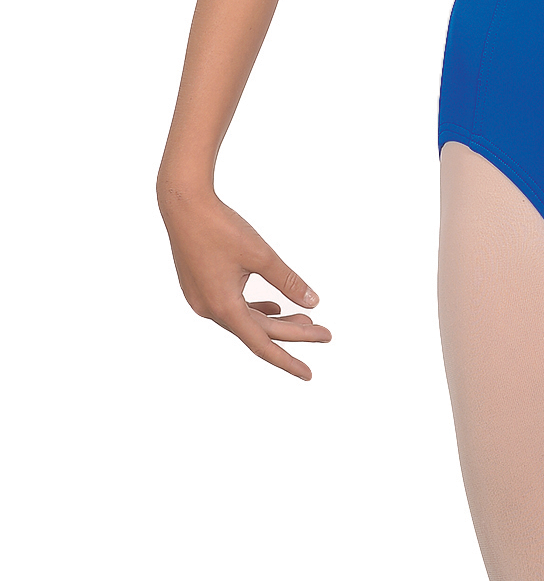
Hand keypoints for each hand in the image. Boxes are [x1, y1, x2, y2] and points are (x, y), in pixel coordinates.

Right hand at [158, 180, 331, 380]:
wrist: (183, 206)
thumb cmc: (221, 227)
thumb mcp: (261, 255)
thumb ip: (288, 281)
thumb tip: (313, 302)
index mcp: (224, 307)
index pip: (262, 344)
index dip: (288, 360)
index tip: (309, 374)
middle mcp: (210, 310)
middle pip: (258, 331)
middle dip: (293, 333)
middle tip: (324, 333)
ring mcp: (202, 300)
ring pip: (245, 320)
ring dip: (275, 321)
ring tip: (306, 319)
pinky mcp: (200, 288)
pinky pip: (232, 309)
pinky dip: (255, 310)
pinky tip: (273, 307)